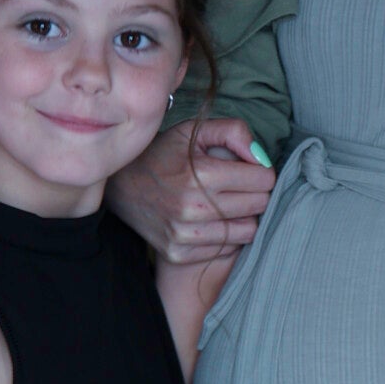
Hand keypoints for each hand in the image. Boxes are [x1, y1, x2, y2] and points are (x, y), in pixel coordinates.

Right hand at [110, 116, 275, 263]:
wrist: (120, 185)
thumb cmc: (163, 154)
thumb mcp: (193, 130)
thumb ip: (233, 132)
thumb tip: (261, 157)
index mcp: (200, 174)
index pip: (264, 179)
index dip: (262, 171)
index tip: (250, 169)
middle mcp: (193, 208)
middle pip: (259, 205)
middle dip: (257, 192)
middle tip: (242, 186)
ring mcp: (185, 235)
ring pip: (248, 231)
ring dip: (244, 216)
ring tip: (228, 203)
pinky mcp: (179, 253)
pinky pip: (227, 249)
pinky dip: (227, 235)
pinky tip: (213, 221)